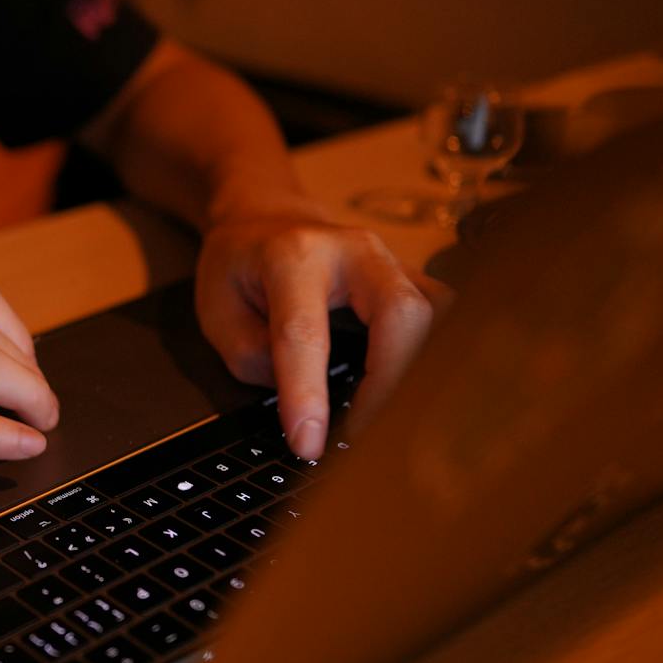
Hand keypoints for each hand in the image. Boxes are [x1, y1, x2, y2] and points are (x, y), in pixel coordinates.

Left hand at [194, 213, 450, 458]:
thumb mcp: (217, 312)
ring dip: (423, 374)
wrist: (266, 216)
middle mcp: (353, 250)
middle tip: (365, 438)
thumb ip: (254, 360)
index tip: (308, 446)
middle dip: (391, 383)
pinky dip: (435, 361)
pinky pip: (445, 320)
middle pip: (402, 312)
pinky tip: (414, 396)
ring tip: (394, 423)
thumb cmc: (239, 265)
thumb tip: (306, 404)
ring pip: (439, 314)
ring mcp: (394, 260)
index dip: (307, 394)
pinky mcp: (415, 279)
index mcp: (292, 256)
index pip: (305, 332)